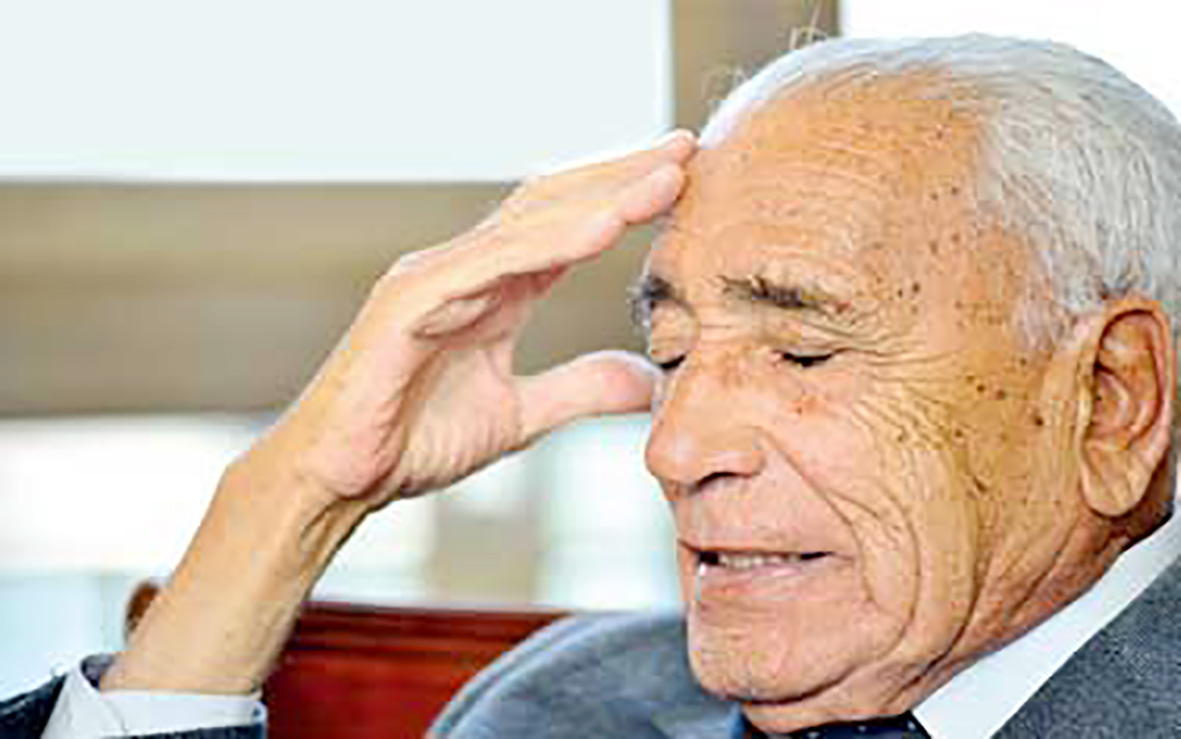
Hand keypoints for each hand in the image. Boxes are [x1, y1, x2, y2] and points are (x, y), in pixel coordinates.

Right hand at [102, 130, 695, 694]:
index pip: (569, 225)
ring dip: (602, 196)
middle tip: (688, 147)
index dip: (626, 198)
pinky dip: (549, 242)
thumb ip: (579, 389)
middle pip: (555, 203)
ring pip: (529, 222)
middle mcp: (466, 268)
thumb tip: (646, 379)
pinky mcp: (407, 302)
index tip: (688, 178)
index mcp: (494, 288)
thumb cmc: (412, 439)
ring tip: (666, 175)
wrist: (339, 480)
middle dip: (623, 174)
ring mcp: (434, 278)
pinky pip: (488, 264)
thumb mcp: (519, 416)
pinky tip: (604, 226)